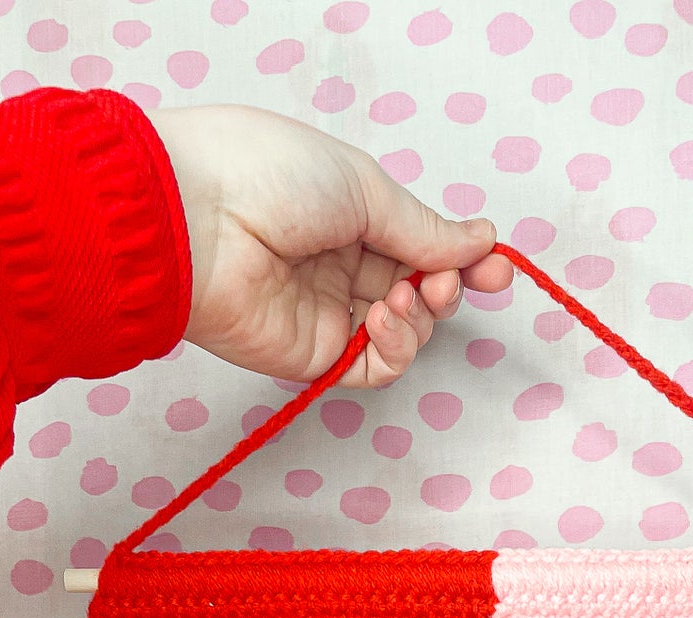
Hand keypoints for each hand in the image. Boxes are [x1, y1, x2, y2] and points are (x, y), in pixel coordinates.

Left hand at [147, 104, 511, 387]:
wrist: (196, 220)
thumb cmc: (269, 176)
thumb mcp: (363, 187)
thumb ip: (424, 228)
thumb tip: (480, 241)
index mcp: (349, 212)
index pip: (420, 244)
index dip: (462, 258)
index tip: (496, 265)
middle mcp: (340, 263)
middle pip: (419, 290)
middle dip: (448, 287)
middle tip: (451, 280)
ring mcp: (327, 311)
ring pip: (404, 331)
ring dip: (422, 316)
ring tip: (408, 296)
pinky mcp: (313, 354)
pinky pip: (375, 365)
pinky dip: (395, 347)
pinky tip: (383, 318)